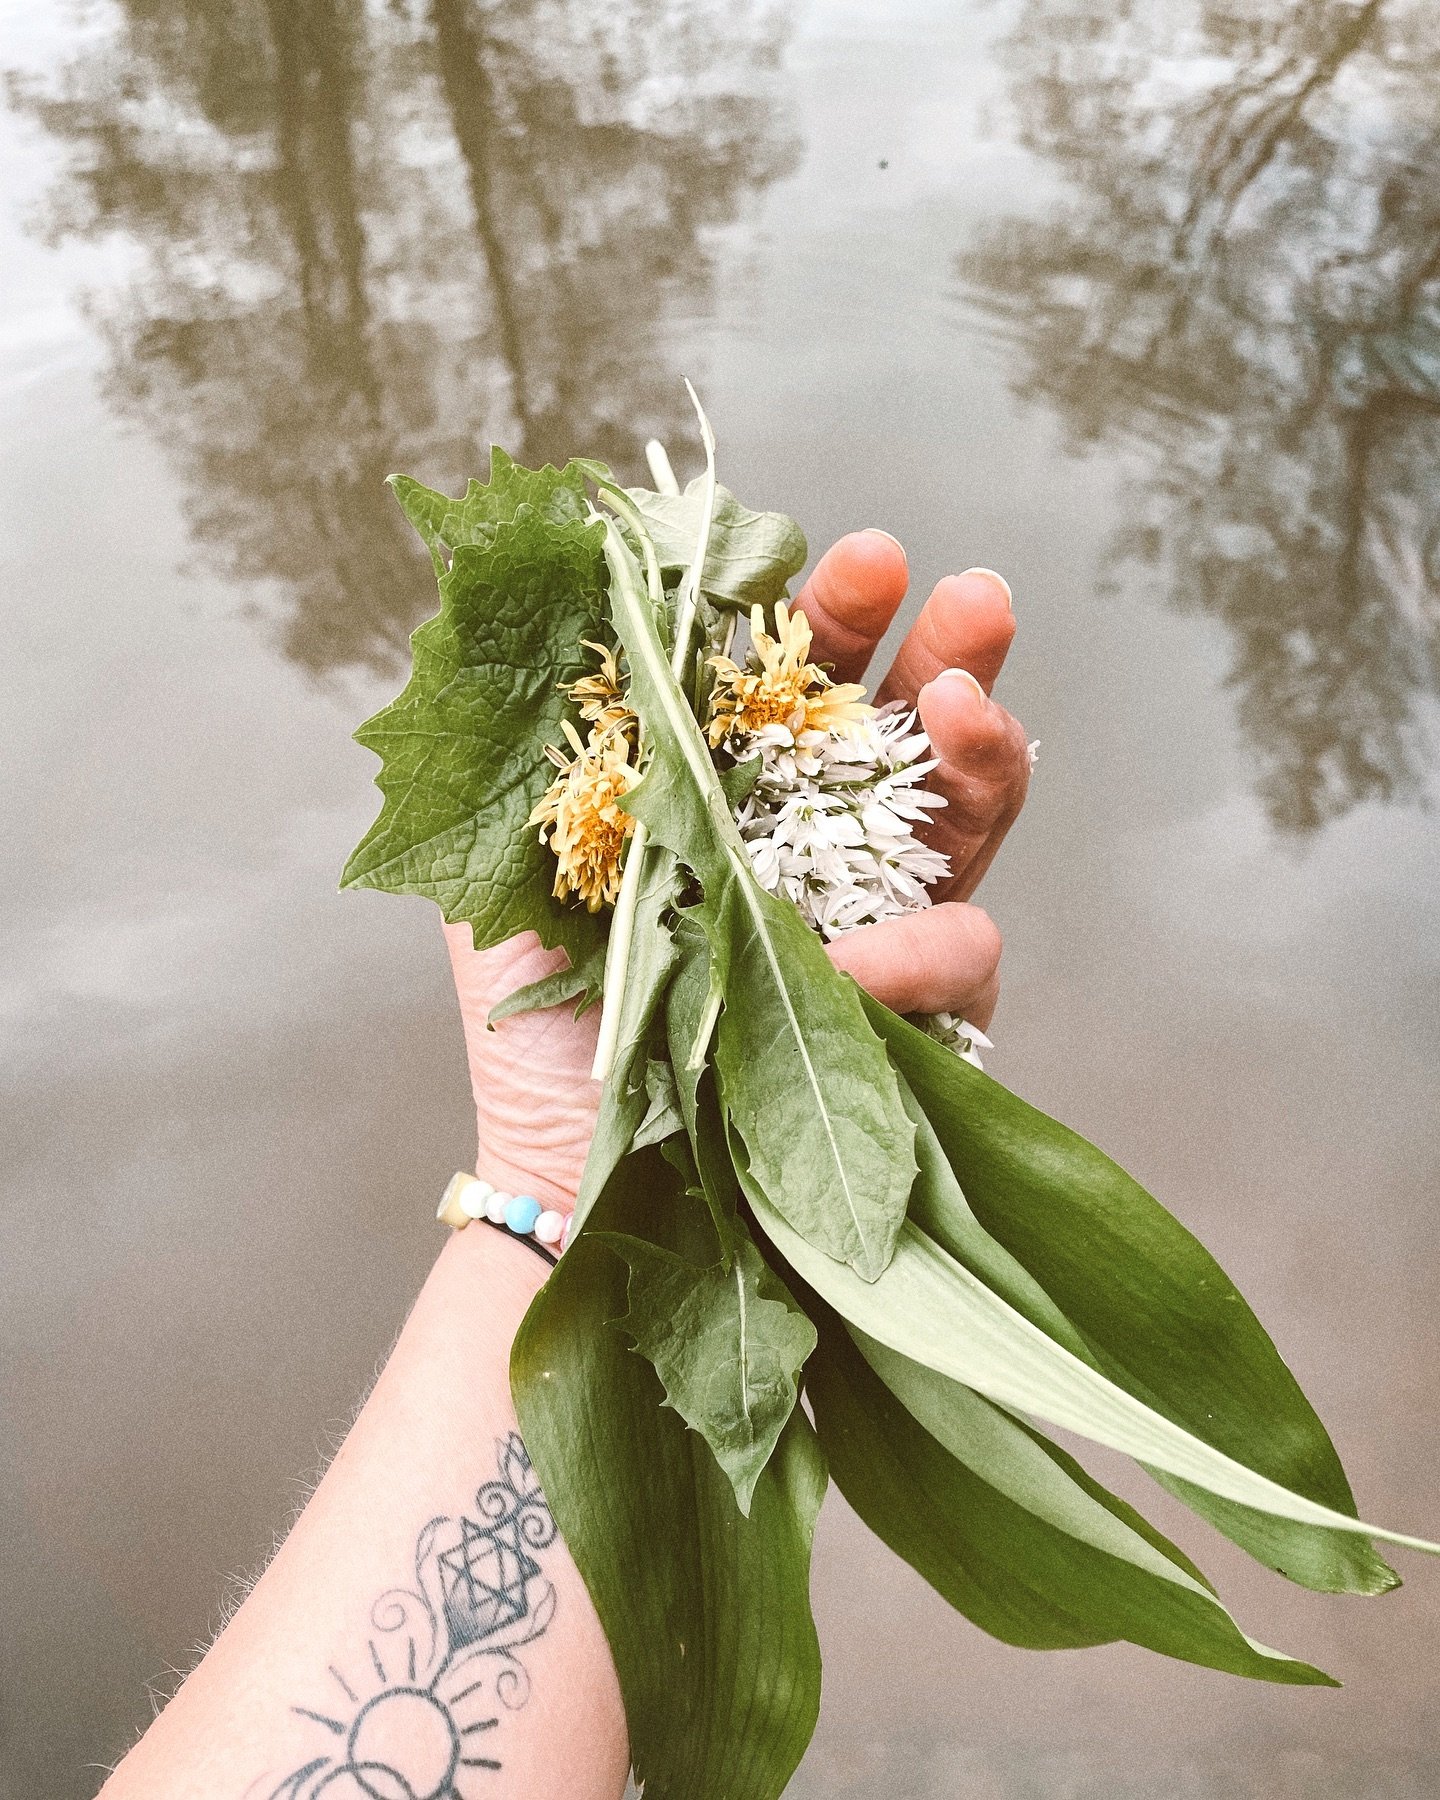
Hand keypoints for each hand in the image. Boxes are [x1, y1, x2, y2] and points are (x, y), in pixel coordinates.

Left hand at [445, 532, 1030, 1206]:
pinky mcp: (923, 1014)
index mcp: (729, 794)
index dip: (834, 619)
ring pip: (964, 815)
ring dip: (983, 752)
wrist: (582, 1174)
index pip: (797, 685)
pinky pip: (961, 959)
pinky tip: (890, 954)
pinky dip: (930, 949)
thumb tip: (565, 596)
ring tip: (968, 710)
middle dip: (945, 651)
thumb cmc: (543, 1023)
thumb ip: (542, 748)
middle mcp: (814, 842)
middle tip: (969, 598)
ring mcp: (881, 921)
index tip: (863, 566)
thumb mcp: (512, 866)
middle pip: (902, 728)